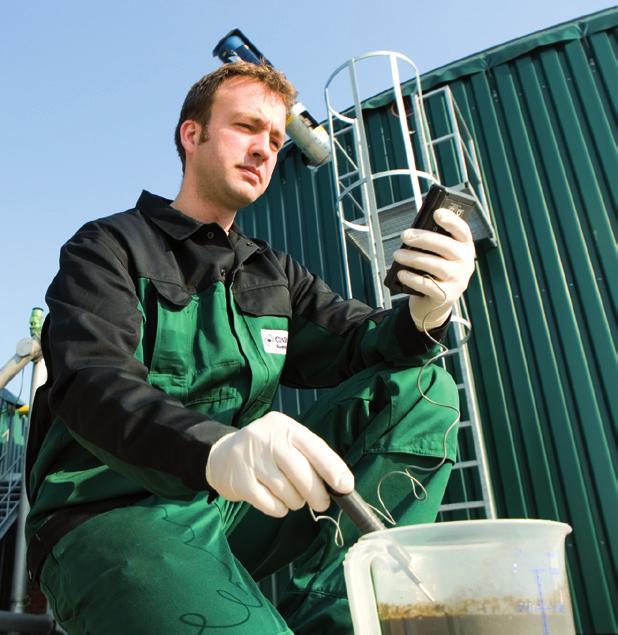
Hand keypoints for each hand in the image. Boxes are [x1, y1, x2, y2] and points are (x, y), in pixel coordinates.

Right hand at [205, 411, 353, 516]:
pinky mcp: (241, 482)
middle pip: (302, 474)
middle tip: (321, 502)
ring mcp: (252, 460)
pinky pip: (271, 505)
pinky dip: (279, 509)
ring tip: (291, 496)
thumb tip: (341, 484)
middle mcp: (267, 439)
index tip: (345, 487)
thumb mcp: (287, 442)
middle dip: (317, 494)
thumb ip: (311, 457)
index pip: (314, 447)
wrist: (222, 454)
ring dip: (296, 502)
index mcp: (285, 427)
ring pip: (288, 492)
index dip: (332, 469)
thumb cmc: (267, 450)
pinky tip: (276, 501)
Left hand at [393, 208, 475, 330]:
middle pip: (447, 247)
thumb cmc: (433, 272)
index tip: (436, 212)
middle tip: (405, 235)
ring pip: (436, 265)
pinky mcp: (447, 296)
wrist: (434, 303)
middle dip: (424, 239)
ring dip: (413, 258)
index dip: (451, 221)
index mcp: (465, 248)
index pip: (462, 231)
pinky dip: (412, 278)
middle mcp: (466, 263)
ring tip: (398, 255)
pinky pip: (428, 284)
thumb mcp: (436, 255)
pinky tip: (401, 273)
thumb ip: (431, 243)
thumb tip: (413, 232)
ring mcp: (458, 281)